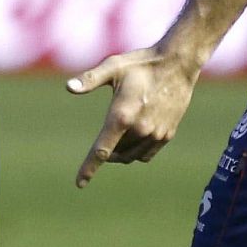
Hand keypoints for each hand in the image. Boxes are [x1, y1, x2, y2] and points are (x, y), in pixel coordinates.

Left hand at [66, 46, 200, 185]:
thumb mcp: (112, 67)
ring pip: (131, 156)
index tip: (79, 183)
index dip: (89, 168)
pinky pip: (146, 153)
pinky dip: (137, 151)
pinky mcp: (167, 135)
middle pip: (115, 154)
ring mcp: (155, 134)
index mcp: (121, 115)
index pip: (101, 150)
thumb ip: (90, 79)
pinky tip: (134, 137)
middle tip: (105, 136)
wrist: (177, 64)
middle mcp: (139, 129)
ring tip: (118, 135)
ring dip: (121, 153)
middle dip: (106, 152)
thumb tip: (69, 88)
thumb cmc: (141, 63)